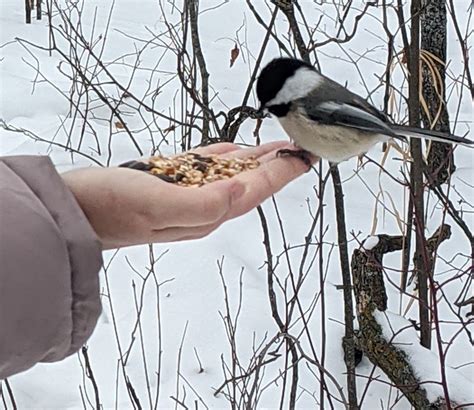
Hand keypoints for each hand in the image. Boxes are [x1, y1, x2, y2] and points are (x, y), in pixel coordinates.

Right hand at [62, 141, 316, 248]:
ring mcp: (183, 193)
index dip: (280, 174)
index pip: (253, 192)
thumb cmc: (109, 210)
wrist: (72, 210)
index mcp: (204, 214)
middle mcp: (199, 207)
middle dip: (274, 165)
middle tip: (298, 148)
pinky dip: (222, 157)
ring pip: (228, 174)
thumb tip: (243, 189)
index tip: (304, 157)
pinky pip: (205, 167)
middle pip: (247, 183)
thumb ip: (204, 205)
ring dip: (252, 160)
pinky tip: (234, 151)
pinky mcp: (167, 181)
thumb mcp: (159, 208)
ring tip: (275, 146)